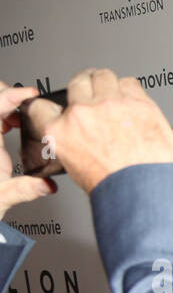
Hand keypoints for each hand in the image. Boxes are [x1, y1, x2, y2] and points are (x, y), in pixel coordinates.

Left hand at [0, 82, 55, 218]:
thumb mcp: (2, 198)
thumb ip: (25, 189)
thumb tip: (47, 184)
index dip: (13, 96)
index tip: (30, 94)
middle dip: (6, 95)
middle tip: (26, 103)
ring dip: (5, 106)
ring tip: (20, 118)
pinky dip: (2, 115)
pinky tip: (10, 125)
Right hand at [22, 69, 172, 194]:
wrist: (145, 191)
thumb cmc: (117, 188)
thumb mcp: (78, 168)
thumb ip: (74, 144)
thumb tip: (82, 138)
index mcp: (60, 131)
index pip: (41, 106)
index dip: (52, 106)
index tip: (61, 106)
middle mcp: (83, 113)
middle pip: (78, 82)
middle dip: (86, 87)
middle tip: (96, 95)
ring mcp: (111, 105)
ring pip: (104, 77)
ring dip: (109, 85)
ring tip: (117, 97)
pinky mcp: (138, 103)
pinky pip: (131, 84)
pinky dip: (132, 92)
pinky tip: (136, 105)